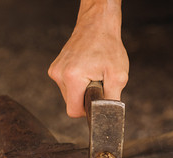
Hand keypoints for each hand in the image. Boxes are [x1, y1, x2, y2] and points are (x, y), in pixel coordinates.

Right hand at [48, 0, 127, 116]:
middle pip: (71, 104)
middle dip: (85, 99)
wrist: (97, 26)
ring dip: (82, 91)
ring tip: (93, 75)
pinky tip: (87, 71)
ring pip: (69, 95)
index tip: (97, 100)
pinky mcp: (55, 68)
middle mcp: (59, 74)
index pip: (74, 112)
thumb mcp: (118, 76)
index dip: (87, 111)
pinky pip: (67, 86)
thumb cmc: (109, 48)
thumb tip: (108, 117)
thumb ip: (111, 100)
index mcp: (72, 77)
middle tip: (98, 83)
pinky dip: (78, 83)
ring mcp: (55, 70)